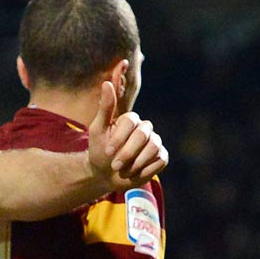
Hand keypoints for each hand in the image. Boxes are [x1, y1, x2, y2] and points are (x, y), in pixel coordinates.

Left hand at [85, 66, 167, 187]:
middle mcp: (145, 128)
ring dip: (136, 163)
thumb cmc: (100, 151)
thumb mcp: (98, 130)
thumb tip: (106, 83)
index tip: (107, 151)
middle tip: (114, 166)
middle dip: (127, 153)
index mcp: (131, 119)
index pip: (131, 122)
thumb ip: (105, 108)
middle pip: (143, 135)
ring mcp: (155, 142)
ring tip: (123, 171)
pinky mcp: (161, 157)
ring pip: (153, 148)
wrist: (106, 175)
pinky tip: (134, 173)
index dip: (119, 138)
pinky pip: (160, 161)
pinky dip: (145, 170)